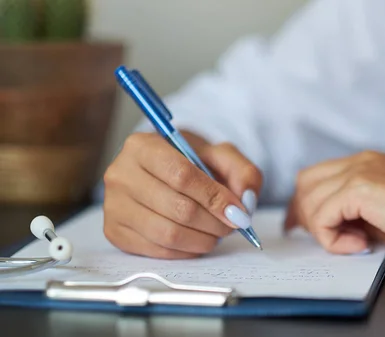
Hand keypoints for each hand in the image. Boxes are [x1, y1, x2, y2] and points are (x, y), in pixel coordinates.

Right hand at [103, 131, 261, 258]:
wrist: (161, 171)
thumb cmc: (189, 162)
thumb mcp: (219, 155)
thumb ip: (241, 171)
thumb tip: (245, 201)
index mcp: (143, 146)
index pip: (182, 175)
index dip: (215, 198)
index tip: (237, 211)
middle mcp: (121, 174)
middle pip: (177, 208)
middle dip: (214, 222)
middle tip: (233, 225)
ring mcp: (113, 205)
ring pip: (168, 234)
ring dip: (203, 240)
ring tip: (217, 233)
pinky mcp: (114, 231)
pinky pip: (157, 250)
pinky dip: (186, 251)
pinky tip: (198, 240)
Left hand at [284, 151, 384, 264]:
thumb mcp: (381, 214)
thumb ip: (353, 211)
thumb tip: (324, 223)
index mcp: (366, 163)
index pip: (316, 176)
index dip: (306, 204)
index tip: (302, 228)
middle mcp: (360, 161)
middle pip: (305, 183)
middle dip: (307, 216)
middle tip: (328, 240)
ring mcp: (360, 171)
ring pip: (311, 201)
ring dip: (324, 230)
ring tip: (355, 243)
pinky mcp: (361, 188)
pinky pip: (323, 216)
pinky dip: (333, 239)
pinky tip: (361, 245)